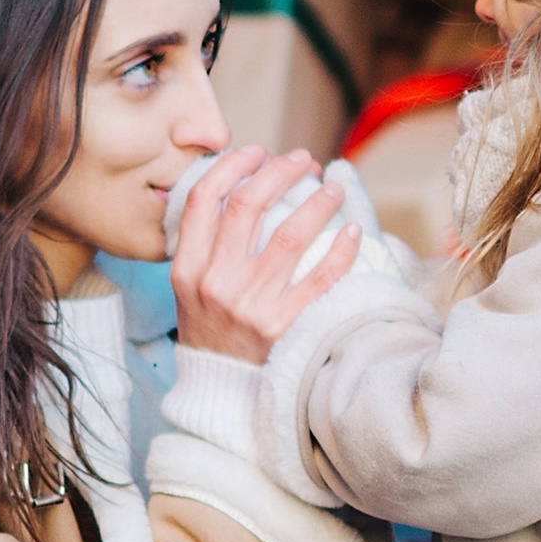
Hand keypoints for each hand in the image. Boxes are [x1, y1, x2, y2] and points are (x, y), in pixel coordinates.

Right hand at [172, 144, 360, 361]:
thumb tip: (240, 186)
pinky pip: (319, 279)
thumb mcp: (190, 287)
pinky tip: (352, 232)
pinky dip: (340, 251)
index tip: (256, 151)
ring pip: (289, 235)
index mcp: (188, 268)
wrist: (221, 390)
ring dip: (316, 203)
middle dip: (279, 173)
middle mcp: (216, 283)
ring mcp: (250, 306)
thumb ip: (206, 242)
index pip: (203, 200)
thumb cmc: (210, 328)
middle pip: (248, 207)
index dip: (231, 167)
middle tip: (303, 160)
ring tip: (332, 188)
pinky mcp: (283, 326)